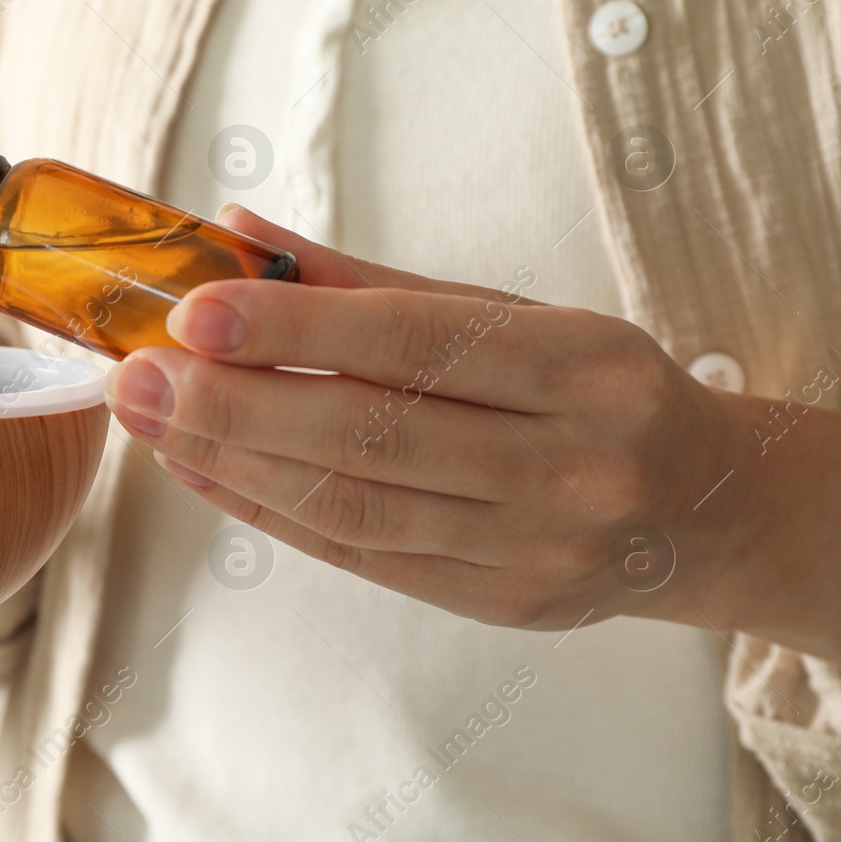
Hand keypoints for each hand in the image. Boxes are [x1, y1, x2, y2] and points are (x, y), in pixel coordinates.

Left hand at [105, 208, 824, 649]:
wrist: (700, 509)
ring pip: (358, 508)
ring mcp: (534, 548)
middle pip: (374, 437)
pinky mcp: (498, 606)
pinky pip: (361, 557)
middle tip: (140, 375)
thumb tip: (235, 235)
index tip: (195, 312)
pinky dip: (271, 514)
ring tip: (153, 423)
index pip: (416, 345)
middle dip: (239, 407)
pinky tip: (206, 473)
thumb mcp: (509, 312)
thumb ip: (366, 280)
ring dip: (238, 465)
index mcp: (581, 367)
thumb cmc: (587, 388)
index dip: (298, 332)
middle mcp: (567, 465)